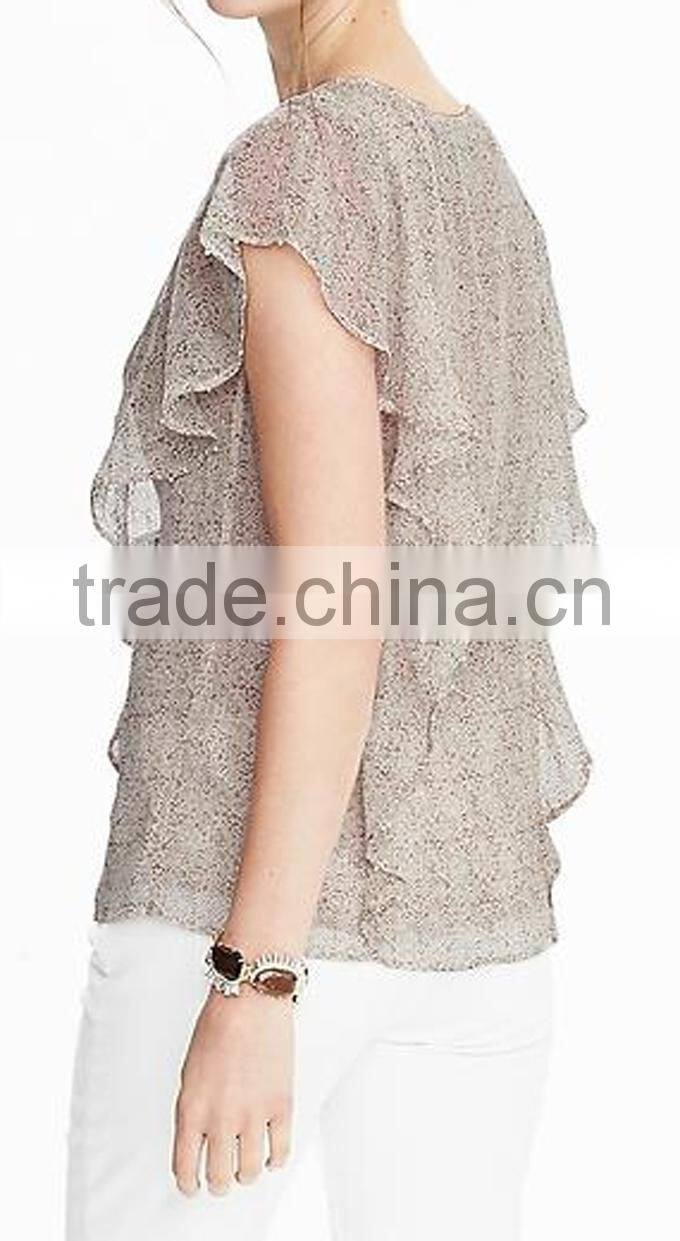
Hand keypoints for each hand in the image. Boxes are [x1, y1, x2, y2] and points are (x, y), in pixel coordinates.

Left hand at [173, 985, 294, 1195]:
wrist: (250, 1001)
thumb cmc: (217, 1028)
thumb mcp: (189, 1075)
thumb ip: (193, 1111)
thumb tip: (198, 1142)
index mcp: (192, 1109)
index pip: (186, 1168)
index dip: (190, 1185)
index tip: (193, 1187)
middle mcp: (222, 1117)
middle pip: (220, 1177)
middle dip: (219, 1184)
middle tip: (222, 1180)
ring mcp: (254, 1114)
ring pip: (250, 1172)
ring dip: (246, 1175)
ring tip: (245, 1169)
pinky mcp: (281, 1105)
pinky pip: (280, 1152)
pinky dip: (275, 1161)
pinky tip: (271, 1156)